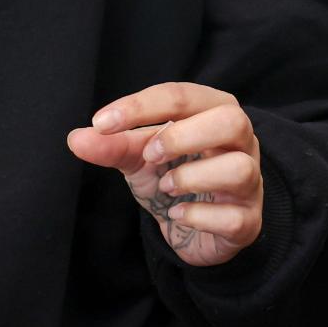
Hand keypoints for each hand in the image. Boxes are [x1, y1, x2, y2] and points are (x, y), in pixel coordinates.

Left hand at [67, 82, 264, 269]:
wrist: (195, 230)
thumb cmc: (173, 178)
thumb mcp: (139, 158)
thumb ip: (112, 145)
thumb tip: (76, 138)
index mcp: (214, 111)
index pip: (183, 96)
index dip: (141, 107)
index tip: (102, 123)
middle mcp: (242, 142)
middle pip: (232, 120)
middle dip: (183, 136)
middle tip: (149, 155)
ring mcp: (251, 182)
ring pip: (239, 168)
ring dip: (193, 177)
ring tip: (166, 188)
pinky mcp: (249, 221)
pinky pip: (233, 217)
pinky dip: (196, 216)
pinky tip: (176, 215)